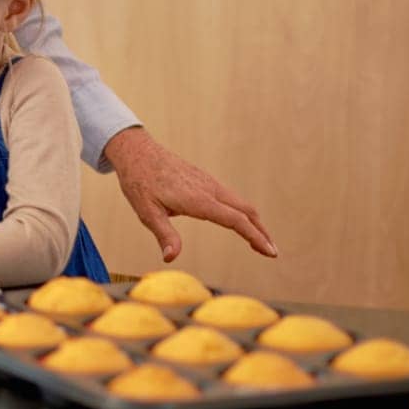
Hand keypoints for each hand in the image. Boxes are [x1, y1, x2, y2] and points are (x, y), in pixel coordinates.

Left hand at [106, 127, 276, 261]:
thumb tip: (171, 257)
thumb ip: (164, 234)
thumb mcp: (146, 212)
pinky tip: (238, 221)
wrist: (136, 151)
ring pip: (240, 202)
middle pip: (246, 210)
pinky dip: (242, 211)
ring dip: (253, 222)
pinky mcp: (204, 179)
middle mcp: (208, 189)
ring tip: (260, 241)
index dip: (255, 236)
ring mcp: (208, 182)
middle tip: (272, 252)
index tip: (270, 252)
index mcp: (198, 199)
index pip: (235, 220)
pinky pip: (230, 197)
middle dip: (261, 232)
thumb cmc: (139, 182)